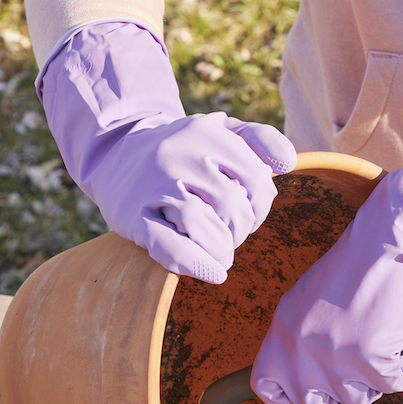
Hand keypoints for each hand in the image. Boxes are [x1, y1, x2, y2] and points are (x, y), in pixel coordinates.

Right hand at [38, 21, 296, 282]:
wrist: (115, 151)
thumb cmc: (183, 148)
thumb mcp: (221, 131)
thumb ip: (260, 140)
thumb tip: (287, 164)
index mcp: (206, 132)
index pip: (256, 180)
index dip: (261, 207)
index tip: (248, 215)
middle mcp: (179, 154)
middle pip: (233, 207)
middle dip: (240, 230)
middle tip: (230, 235)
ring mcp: (154, 185)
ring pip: (205, 227)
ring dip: (222, 250)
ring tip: (220, 253)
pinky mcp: (133, 216)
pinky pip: (171, 247)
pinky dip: (198, 264)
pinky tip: (214, 272)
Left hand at [251, 92, 402, 403]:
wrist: (389, 248)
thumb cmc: (353, 273)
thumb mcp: (304, 305)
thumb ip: (295, 344)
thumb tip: (298, 385)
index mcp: (281, 334)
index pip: (266, 389)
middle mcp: (301, 351)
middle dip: (339, 393)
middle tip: (355, 365)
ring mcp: (334, 360)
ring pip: (357, 398)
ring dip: (373, 376)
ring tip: (377, 335)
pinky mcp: (370, 362)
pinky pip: (391, 383)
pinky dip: (401, 363)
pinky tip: (397, 335)